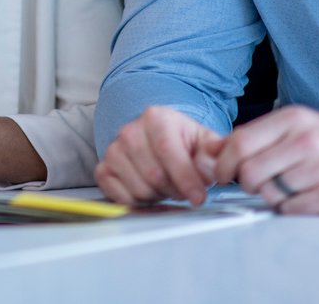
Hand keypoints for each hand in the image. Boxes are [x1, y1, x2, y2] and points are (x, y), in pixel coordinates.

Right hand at [95, 105, 221, 206]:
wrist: (160, 141)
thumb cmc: (183, 142)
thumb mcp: (205, 142)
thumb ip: (215, 153)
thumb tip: (215, 166)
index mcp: (155, 117)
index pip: (168, 151)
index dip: (186, 179)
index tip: (199, 197)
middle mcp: (129, 130)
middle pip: (154, 175)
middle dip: (174, 190)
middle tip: (184, 190)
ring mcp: (113, 150)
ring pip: (139, 189)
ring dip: (158, 196)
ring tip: (166, 186)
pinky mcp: (103, 169)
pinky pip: (120, 197)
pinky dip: (138, 202)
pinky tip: (149, 190)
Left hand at [211, 104, 318, 213]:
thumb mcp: (301, 125)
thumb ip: (259, 136)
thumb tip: (213, 154)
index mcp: (295, 118)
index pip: (240, 141)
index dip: (223, 162)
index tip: (221, 172)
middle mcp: (308, 141)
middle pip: (249, 171)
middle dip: (246, 182)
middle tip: (257, 182)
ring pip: (267, 193)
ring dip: (271, 195)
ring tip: (289, 185)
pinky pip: (290, 210)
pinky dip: (291, 207)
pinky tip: (305, 196)